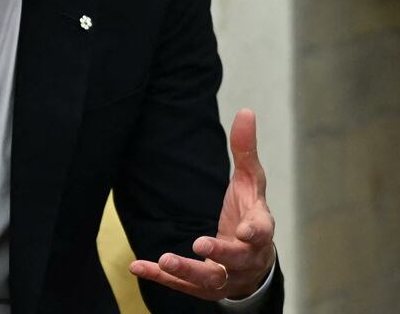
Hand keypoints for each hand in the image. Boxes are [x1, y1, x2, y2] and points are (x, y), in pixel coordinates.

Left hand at [130, 109, 276, 299]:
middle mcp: (246, 257)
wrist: (251, 261)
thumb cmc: (250, 214)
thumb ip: (245, 150)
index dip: (255, 232)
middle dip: (220, 252)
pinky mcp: (204, 288)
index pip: (262, 231)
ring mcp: (226, 276)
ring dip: (188, 271)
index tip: (245, 230)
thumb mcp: (250, 181)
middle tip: (200, 242)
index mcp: (260, 230)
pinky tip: (137, 266)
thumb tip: (245, 111)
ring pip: (209, 279)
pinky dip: (160, 278)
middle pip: (237, 259)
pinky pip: (182, 287)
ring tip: (166, 259)